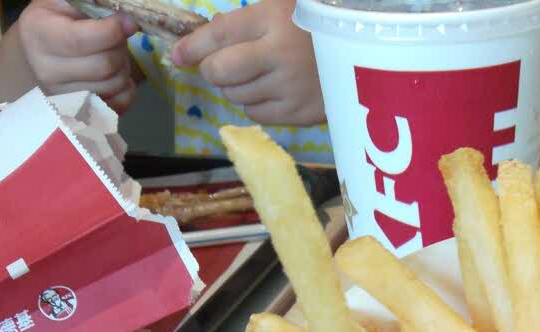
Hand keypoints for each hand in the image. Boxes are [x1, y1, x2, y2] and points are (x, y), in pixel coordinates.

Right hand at [16, 0, 137, 110]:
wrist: (41, 49)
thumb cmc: (57, 20)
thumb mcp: (64, 2)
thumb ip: (91, 7)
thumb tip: (126, 20)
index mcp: (39, 35)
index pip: (81, 40)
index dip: (112, 31)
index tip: (128, 22)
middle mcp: (47, 71)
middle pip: (104, 66)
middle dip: (120, 48)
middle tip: (119, 38)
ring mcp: (64, 97)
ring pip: (113, 85)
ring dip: (123, 67)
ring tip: (114, 54)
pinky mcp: (81, 113)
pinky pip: (118, 105)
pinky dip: (126, 89)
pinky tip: (116, 74)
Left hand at [172, 0, 323, 127]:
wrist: (361, 58)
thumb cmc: (314, 27)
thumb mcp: (281, 7)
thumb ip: (243, 21)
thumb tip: (204, 38)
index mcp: (271, 19)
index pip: (218, 34)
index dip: (192, 47)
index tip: (178, 55)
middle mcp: (276, 54)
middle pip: (219, 71)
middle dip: (211, 70)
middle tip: (219, 67)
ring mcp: (288, 87)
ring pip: (235, 95)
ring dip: (234, 87)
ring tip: (254, 76)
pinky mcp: (297, 113)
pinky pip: (256, 114)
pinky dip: (254, 104)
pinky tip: (268, 92)